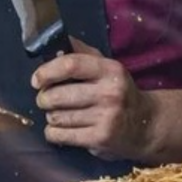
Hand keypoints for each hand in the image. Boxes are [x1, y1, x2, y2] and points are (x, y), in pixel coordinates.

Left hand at [31, 39, 157, 161]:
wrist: (145, 126)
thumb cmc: (118, 92)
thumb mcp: (106, 67)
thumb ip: (81, 53)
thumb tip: (54, 42)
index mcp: (110, 70)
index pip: (70, 65)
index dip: (47, 71)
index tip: (36, 80)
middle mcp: (109, 93)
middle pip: (58, 95)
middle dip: (44, 98)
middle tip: (46, 99)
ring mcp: (106, 118)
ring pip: (57, 116)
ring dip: (51, 116)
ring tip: (58, 113)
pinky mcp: (100, 139)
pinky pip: (61, 135)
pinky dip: (53, 132)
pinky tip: (60, 129)